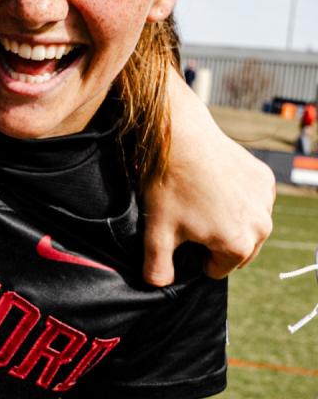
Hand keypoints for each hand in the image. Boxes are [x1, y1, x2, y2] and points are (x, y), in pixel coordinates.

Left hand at [141, 71, 274, 285]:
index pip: (216, 270)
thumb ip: (157, 267)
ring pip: (246, 226)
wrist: (180, 137)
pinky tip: (212, 184)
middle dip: (214, 241)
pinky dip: (236, 198)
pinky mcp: (265, 179)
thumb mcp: (156, 231)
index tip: (181, 234)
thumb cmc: (169, 186)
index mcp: (239, 246)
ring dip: (227, 220)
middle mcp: (262, 227)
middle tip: (188, 217)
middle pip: (236, 251)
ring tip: (199, 200)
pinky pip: (251, 201)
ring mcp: (266, 202)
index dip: (195, 256)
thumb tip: (158, 286)